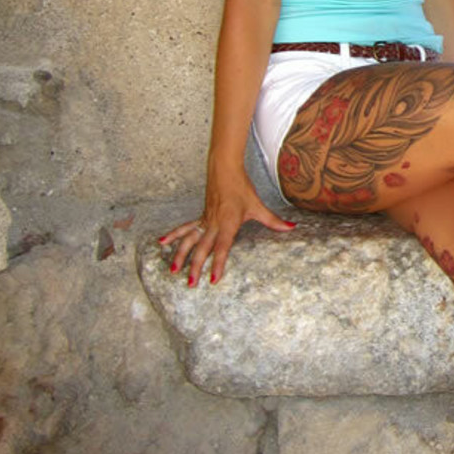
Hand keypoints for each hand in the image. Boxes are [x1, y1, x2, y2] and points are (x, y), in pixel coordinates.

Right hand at [158, 168, 295, 285]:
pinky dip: (173, 235)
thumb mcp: (257, 206)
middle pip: (202, 248)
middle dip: (196, 266)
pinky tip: (161, 242)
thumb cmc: (241, 188)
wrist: (225, 169)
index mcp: (228, 223)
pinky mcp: (200, 216)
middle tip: (191, 283)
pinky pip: (185, 228)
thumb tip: (291, 228)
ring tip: (173, 271)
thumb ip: (273, 220)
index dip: (218, 263)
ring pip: (189, 240)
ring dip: (180, 255)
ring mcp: (204, 220)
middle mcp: (213, 224)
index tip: (213, 279)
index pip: (222, 247)